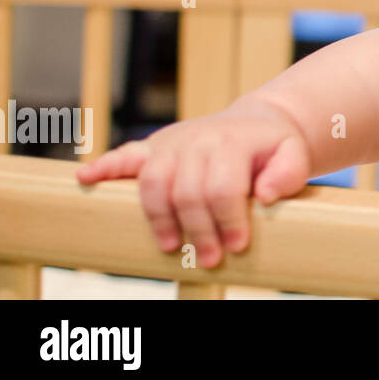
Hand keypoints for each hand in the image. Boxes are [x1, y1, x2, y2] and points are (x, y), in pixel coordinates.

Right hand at [76, 102, 311, 267]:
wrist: (257, 121)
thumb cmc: (273, 148)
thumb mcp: (293, 155)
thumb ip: (288, 173)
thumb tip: (266, 195)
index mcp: (232, 142)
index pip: (223, 187)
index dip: (228, 220)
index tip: (236, 247)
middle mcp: (198, 139)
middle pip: (187, 192)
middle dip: (197, 230)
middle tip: (210, 258)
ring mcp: (172, 143)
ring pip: (153, 182)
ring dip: (159, 218)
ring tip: (169, 246)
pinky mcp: (154, 147)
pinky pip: (125, 155)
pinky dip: (104, 167)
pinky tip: (85, 179)